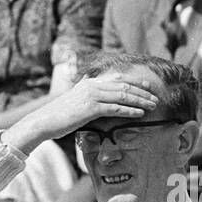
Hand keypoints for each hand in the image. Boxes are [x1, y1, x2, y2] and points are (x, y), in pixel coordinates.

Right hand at [7, 73, 158, 153]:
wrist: (44, 121)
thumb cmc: (60, 115)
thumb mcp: (75, 101)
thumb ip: (87, 95)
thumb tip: (95, 93)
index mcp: (90, 83)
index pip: (118, 80)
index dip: (136, 83)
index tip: (149, 87)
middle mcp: (92, 85)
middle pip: (124, 87)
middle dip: (142, 92)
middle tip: (156, 98)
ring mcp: (91, 95)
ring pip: (123, 96)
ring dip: (140, 101)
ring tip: (153, 106)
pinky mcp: (90, 108)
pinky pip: (115, 108)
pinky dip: (130, 110)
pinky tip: (140, 113)